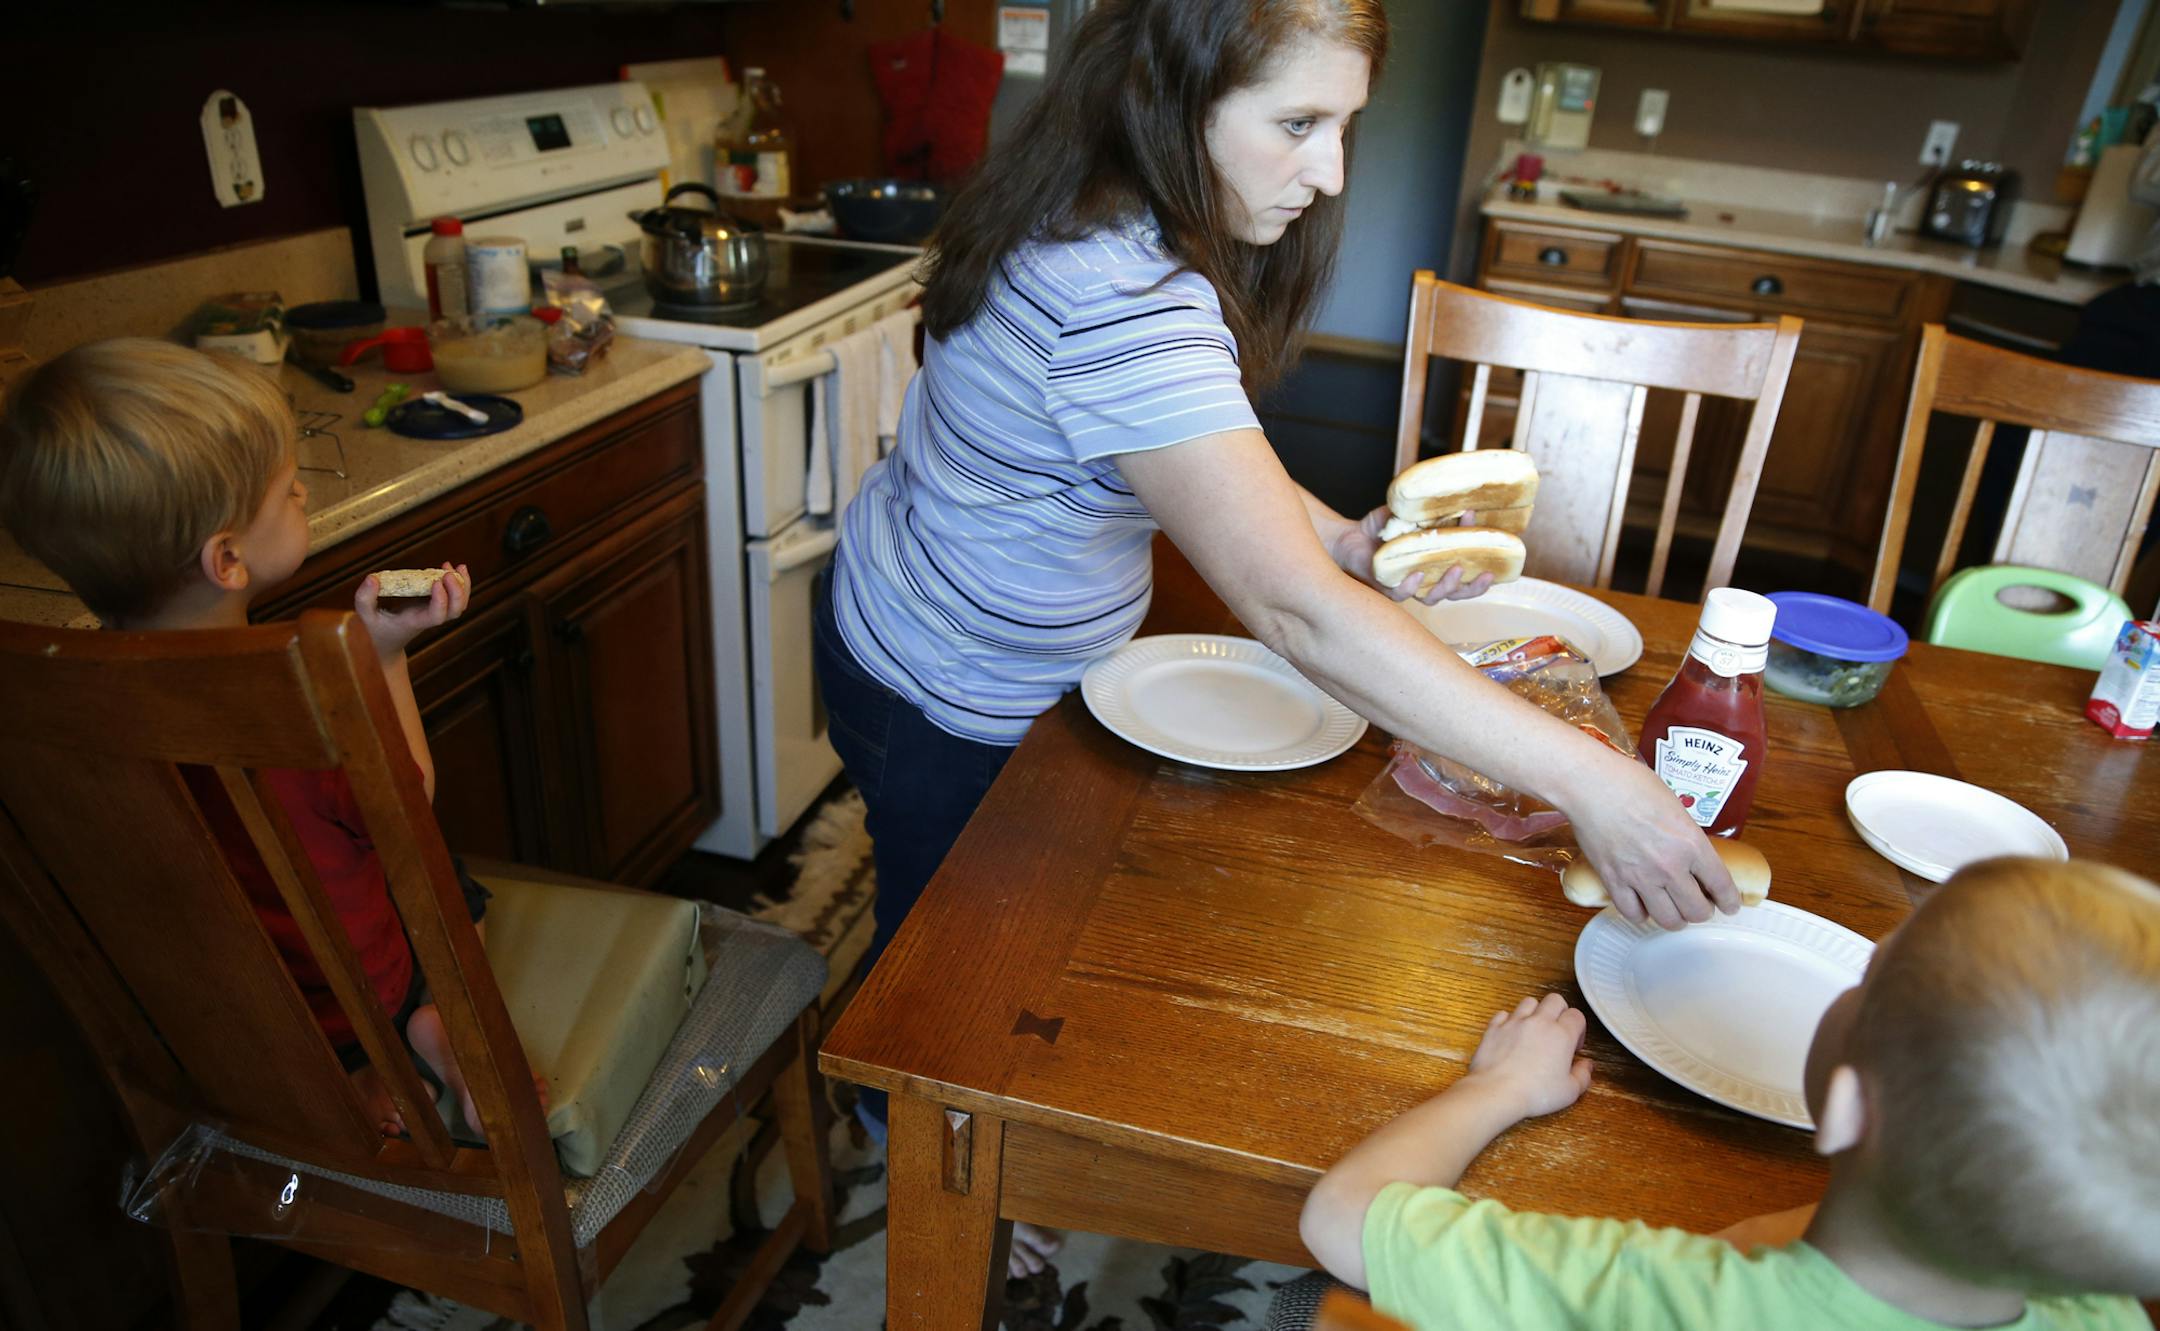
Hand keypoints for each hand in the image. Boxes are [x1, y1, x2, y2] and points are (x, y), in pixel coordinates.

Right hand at [355, 563, 471, 661]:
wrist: (385, 644)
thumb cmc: (375, 630)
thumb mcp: (364, 616)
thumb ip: (364, 598)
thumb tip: (372, 578)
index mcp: (415, 622)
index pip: (436, 616)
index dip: (441, 600)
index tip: (435, 582)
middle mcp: (428, 618)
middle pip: (455, 611)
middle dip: (457, 591)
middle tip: (448, 572)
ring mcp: (434, 612)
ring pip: (459, 605)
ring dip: (464, 585)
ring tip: (459, 566)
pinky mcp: (434, 606)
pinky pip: (453, 598)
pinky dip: (457, 583)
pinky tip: (448, 568)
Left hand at [1332, 505, 1494, 604]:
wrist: (1347, 538)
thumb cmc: (1379, 529)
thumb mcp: (1407, 514)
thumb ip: (1427, 510)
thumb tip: (1450, 492)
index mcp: (1436, 565)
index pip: (1467, 569)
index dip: (1482, 561)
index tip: (1493, 542)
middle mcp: (1425, 580)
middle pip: (1457, 593)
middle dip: (1474, 587)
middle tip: (1487, 574)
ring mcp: (1406, 586)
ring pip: (1432, 598)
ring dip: (1447, 587)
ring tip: (1456, 570)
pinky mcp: (1384, 588)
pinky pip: (1400, 594)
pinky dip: (1410, 586)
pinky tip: (1417, 574)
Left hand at [1460, 993, 1592, 1120]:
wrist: (1497, 1092)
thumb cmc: (1536, 1093)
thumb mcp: (1570, 1091)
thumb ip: (1583, 1075)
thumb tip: (1587, 1064)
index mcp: (1561, 1035)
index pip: (1576, 1015)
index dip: (1579, 1028)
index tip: (1574, 1046)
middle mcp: (1538, 1022)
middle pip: (1555, 1000)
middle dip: (1560, 1012)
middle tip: (1557, 1032)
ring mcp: (1514, 1022)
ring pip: (1529, 1002)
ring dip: (1534, 1012)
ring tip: (1533, 1031)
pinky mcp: (1494, 1027)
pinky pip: (1503, 1014)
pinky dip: (1509, 1020)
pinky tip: (1511, 1035)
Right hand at [1563, 750, 1738, 929]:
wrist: (1590, 785)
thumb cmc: (1631, 783)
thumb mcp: (1674, 806)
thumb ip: (1685, 834)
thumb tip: (1689, 850)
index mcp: (1691, 844)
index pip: (1721, 886)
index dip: (1729, 901)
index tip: (1729, 905)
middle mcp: (1670, 866)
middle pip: (1697, 911)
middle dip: (1701, 911)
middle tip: (1698, 905)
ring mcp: (1640, 877)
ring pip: (1668, 920)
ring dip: (1674, 919)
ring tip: (1672, 911)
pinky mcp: (1613, 881)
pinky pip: (1633, 913)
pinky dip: (1641, 915)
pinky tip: (1643, 907)